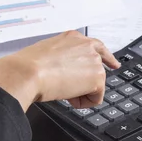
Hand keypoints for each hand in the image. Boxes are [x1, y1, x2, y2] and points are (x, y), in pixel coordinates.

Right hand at [0, 31, 119, 111]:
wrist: (27, 72)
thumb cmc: (28, 65)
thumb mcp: (46, 53)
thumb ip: (61, 57)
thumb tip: (62, 69)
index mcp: (73, 37)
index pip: (96, 47)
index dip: (106, 58)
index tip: (113, 64)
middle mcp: (87, 45)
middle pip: (97, 69)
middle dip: (84, 83)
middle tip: (66, 88)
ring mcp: (94, 61)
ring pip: (94, 85)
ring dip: (80, 92)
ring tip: (61, 89)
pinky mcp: (97, 78)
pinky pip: (96, 98)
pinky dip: (82, 102)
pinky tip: (68, 97)